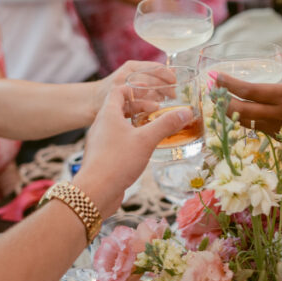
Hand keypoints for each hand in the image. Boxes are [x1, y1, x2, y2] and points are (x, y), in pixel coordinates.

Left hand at [75, 85, 192, 215]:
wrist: (95, 191)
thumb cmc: (117, 161)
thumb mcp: (146, 140)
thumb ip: (166, 124)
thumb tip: (185, 112)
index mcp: (108, 114)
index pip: (118, 91)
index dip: (134, 89)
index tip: (150, 92)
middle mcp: (101, 125)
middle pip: (119, 108)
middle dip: (138, 108)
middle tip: (156, 112)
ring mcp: (100, 142)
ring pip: (118, 126)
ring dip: (135, 124)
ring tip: (152, 130)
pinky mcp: (102, 157)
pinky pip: (116, 141)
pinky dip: (130, 139)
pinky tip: (142, 150)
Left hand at [220, 57, 281, 156]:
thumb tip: (280, 56)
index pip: (248, 90)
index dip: (228, 84)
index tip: (216, 76)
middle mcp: (275, 114)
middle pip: (238, 110)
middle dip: (221, 101)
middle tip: (212, 91)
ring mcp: (275, 128)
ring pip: (244, 122)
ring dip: (229, 112)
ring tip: (220, 101)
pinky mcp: (278, 138)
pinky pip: (255, 128)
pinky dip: (244, 120)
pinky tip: (241, 113)